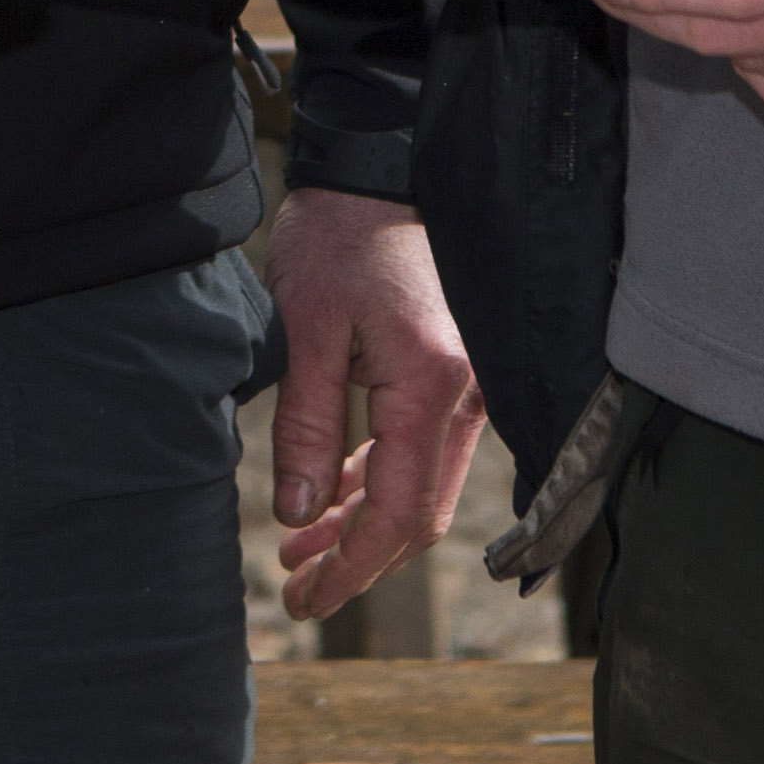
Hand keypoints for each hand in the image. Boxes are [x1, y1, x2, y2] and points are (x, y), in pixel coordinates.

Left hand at [263, 185, 482, 624]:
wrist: (380, 163)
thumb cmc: (339, 234)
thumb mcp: (306, 328)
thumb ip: (308, 427)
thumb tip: (300, 515)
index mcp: (432, 386)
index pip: (400, 514)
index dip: (353, 568)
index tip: (305, 599)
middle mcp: (466, 395)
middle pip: (420, 515)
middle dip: (357, 560)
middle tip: (295, 589)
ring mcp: (468, 386)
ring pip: (423, 488)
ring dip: (364, 526)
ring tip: (300, 553)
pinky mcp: (455, 374)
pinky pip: (425, 452)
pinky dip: (380, 484)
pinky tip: (335, 499)